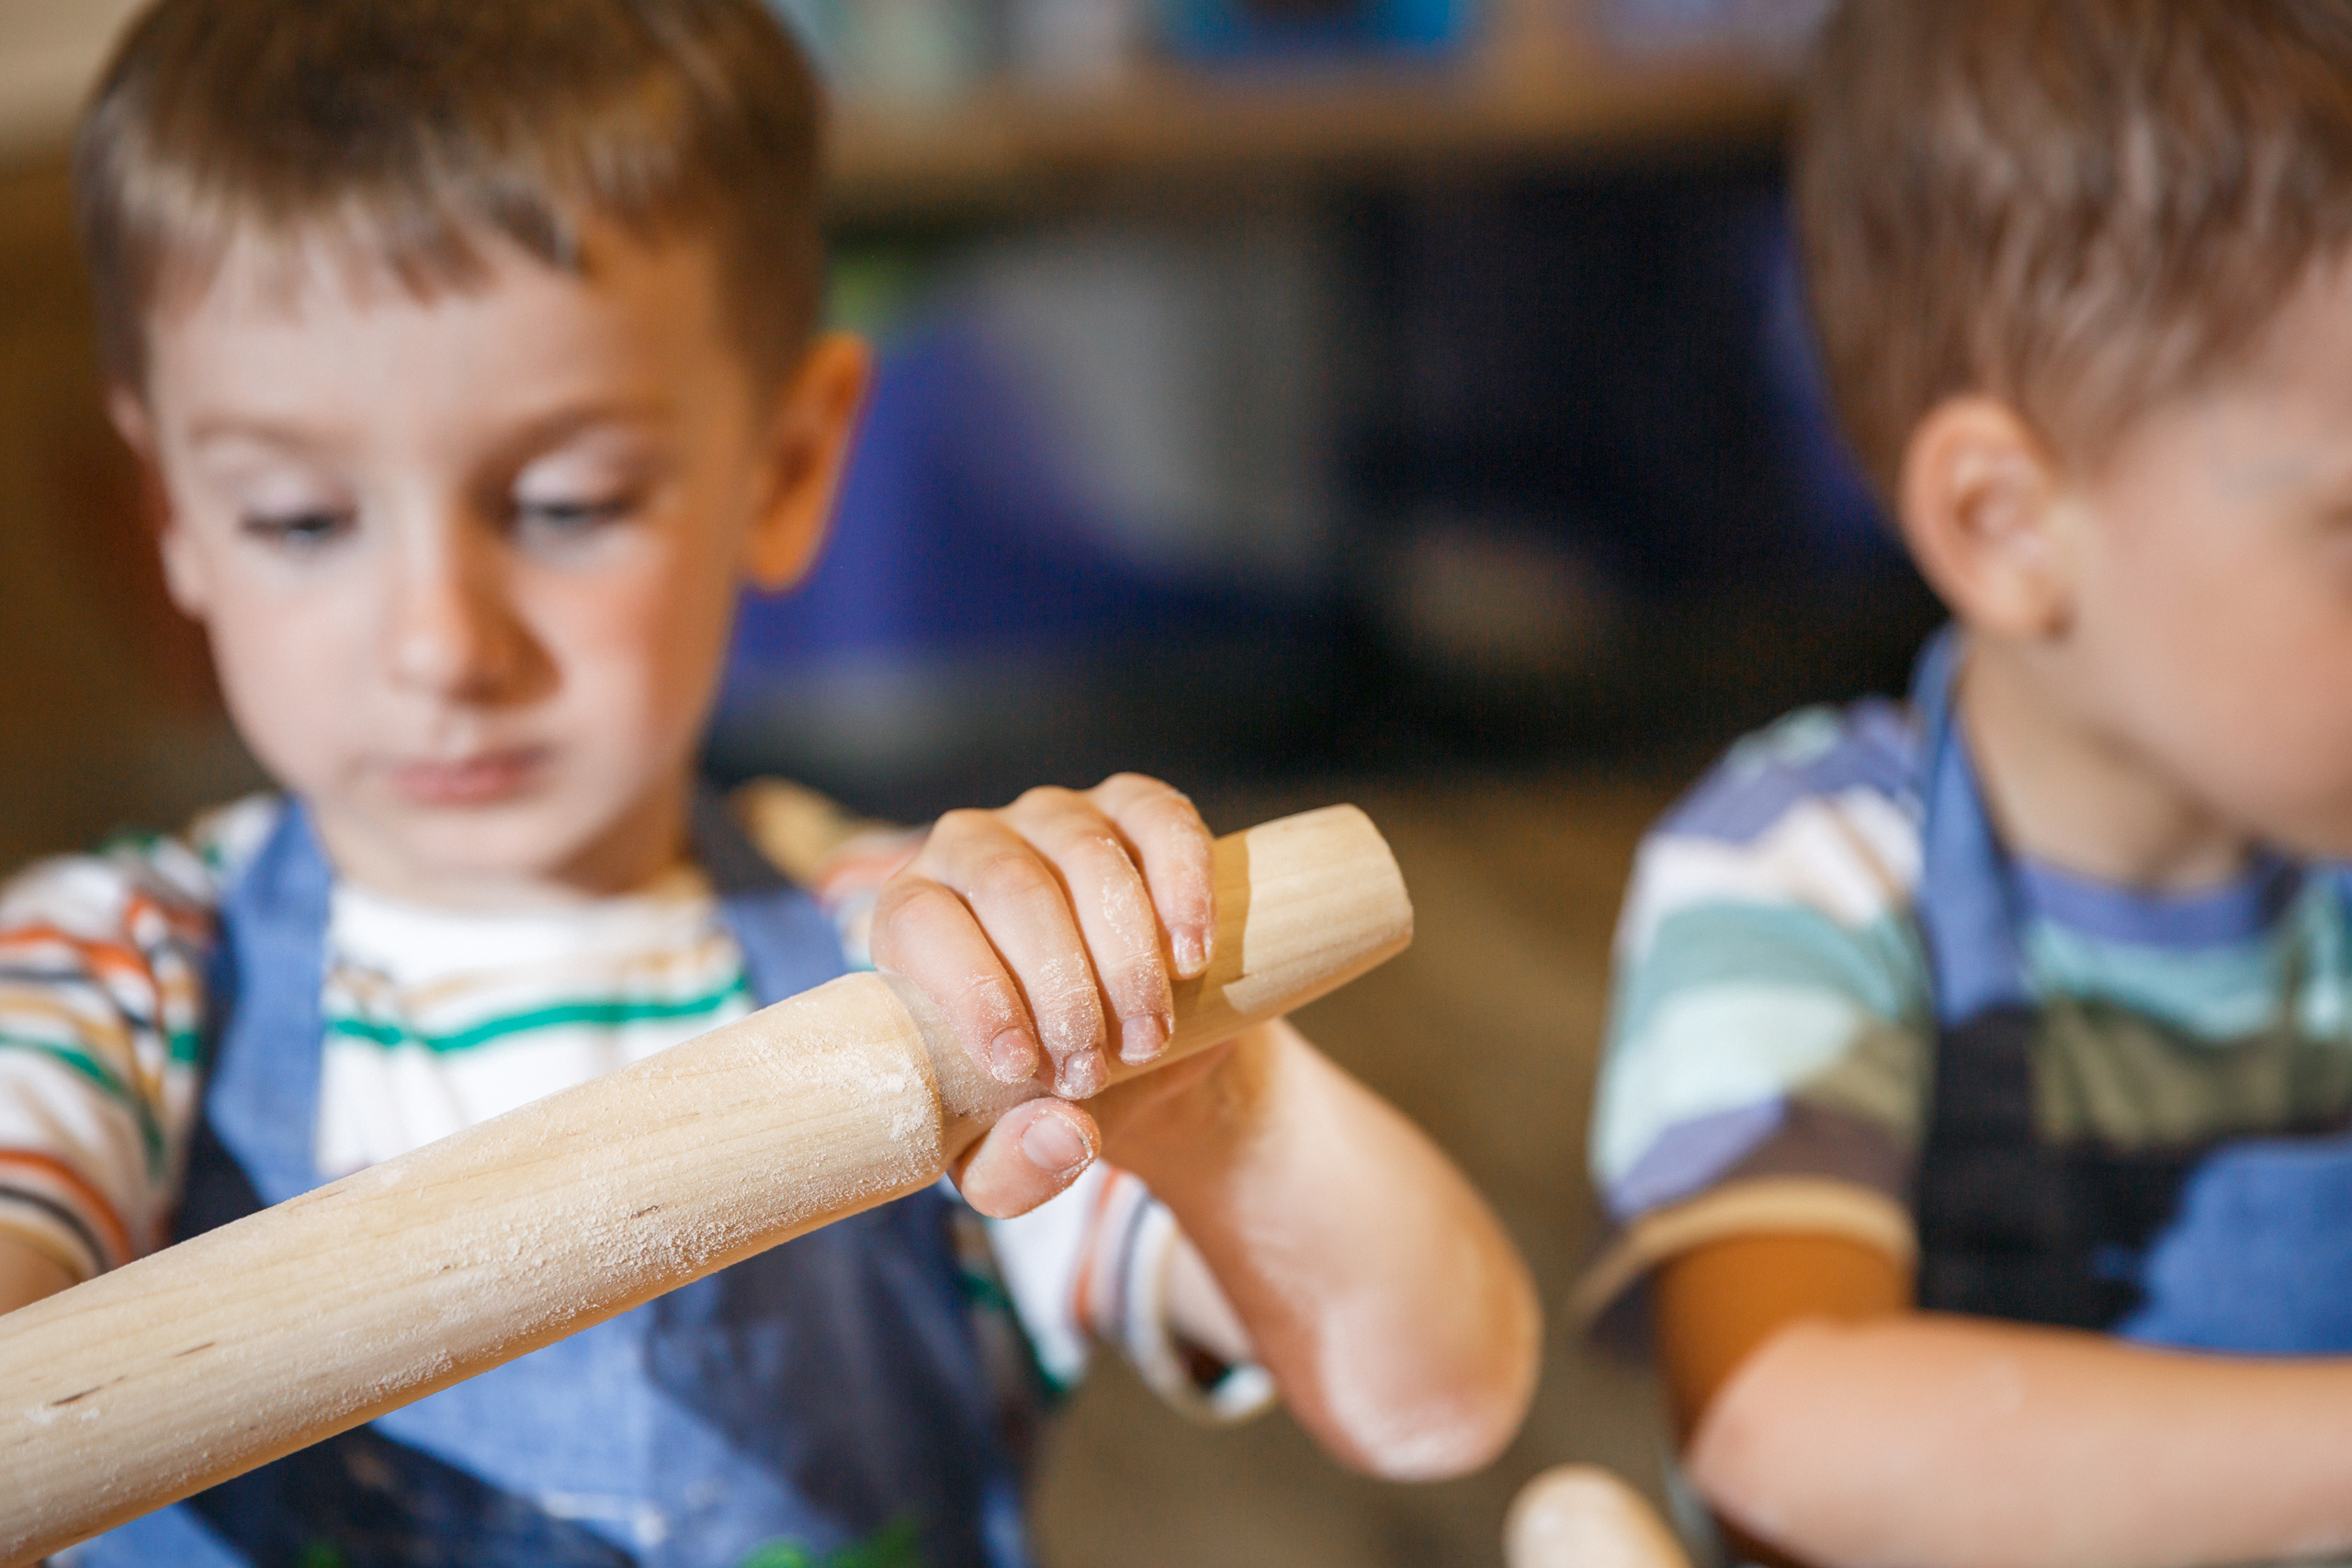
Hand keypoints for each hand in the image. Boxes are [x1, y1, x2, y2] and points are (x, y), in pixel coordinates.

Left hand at [868, 774, 1215, 1218]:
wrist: (1138, 1058)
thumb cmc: (1043, 1099)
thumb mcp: (1011, 1158)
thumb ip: (1015, 1168)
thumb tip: (1063, 1133)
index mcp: (912, 919)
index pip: (919, 921)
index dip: (970, 990)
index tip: (1021, 1066)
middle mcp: (972, 850)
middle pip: (1009, 887)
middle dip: (1060, 987)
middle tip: (1095, 1071)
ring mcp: (1054, 818)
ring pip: (1084, 851)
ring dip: (1125, 954)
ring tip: (1148, 1038)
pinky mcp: (1134, 810)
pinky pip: (1157, 816)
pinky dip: (1181, 882)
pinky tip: (1193, 955)